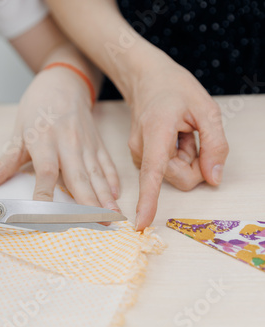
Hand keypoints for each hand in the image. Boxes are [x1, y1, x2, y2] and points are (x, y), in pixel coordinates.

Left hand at [0, 68, 119, 210]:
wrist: (63, 82)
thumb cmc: (38, 108)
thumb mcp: (18, 134)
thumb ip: (3, 164)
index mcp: (44, 141)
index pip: (46, 172)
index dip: (45, 194)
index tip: (47, 215)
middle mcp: (67, 143)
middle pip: (78, 176)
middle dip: (89, 202)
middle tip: (98, 224)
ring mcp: (85, 143)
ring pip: (96, 173)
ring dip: (105, 196)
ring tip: (113, 216)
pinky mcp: (97, 143)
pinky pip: (106, 163)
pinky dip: (112, 180)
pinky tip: (116, 195)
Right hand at [129, 59, 228, 229]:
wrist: (146, 78)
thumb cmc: (173, 88)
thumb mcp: (206, 109)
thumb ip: (215, 145)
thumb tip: (214, 179)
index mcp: (156, 133)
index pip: (153, 174)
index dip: (149, 200)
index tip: (142, 222)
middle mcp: (141, 149)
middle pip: (177, 179)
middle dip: (195, 165)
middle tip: (195, 138)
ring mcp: (138, 154)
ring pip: (172, 176)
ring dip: (186, 159)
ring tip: (182, 133)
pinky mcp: (140, 157)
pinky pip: (165, 169)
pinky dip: (176, 157)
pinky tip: (173, 137)